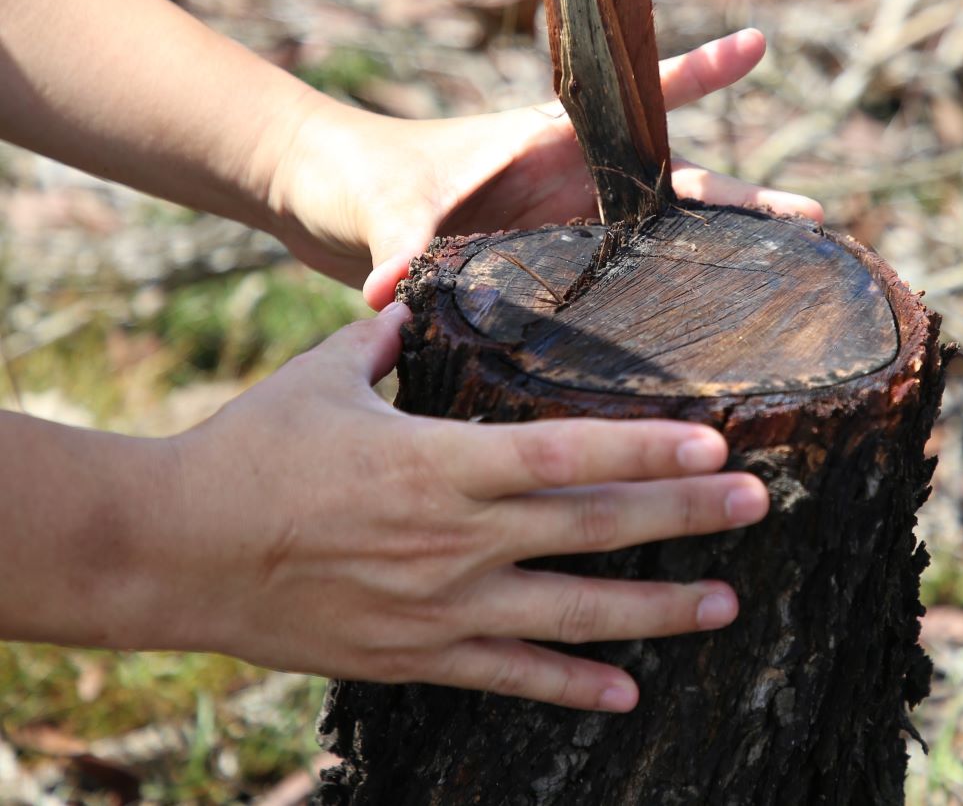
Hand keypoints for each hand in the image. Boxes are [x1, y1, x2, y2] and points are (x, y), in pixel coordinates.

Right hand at [153, 305, 768, 710]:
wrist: (174, 549)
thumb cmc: (247, 451)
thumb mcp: (320, 378)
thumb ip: (382, 340)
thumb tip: (411, 302)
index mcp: (438, 460)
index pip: (566, 452)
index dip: (646, 450)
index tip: (714, 443)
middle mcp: (454, 537)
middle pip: (591, 527)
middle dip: (683, 517)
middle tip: (756, 506)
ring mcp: (440, 606)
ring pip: (571, 611)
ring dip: (656, 610)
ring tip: (727, 604)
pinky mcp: (416, 656)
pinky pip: (510, 675)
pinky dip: (571, 684)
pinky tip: (628, 693)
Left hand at [262, 29, 823, 308]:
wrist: (333, 204)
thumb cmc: (365, 179)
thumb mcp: (389, 210)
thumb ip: (402, 247)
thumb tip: (389, 287)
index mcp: (551, 141)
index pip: (638, 100)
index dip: (696, 74)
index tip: (756, 47)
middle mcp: (573, 183)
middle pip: (675, 184)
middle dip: (744, 200)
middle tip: (817, 218)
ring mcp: (568, 229)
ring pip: (658, 240)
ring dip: (714, 261)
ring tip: (785, 290)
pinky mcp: (552, 271)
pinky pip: (616, 288)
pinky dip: (654, 308)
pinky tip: (691, 344)